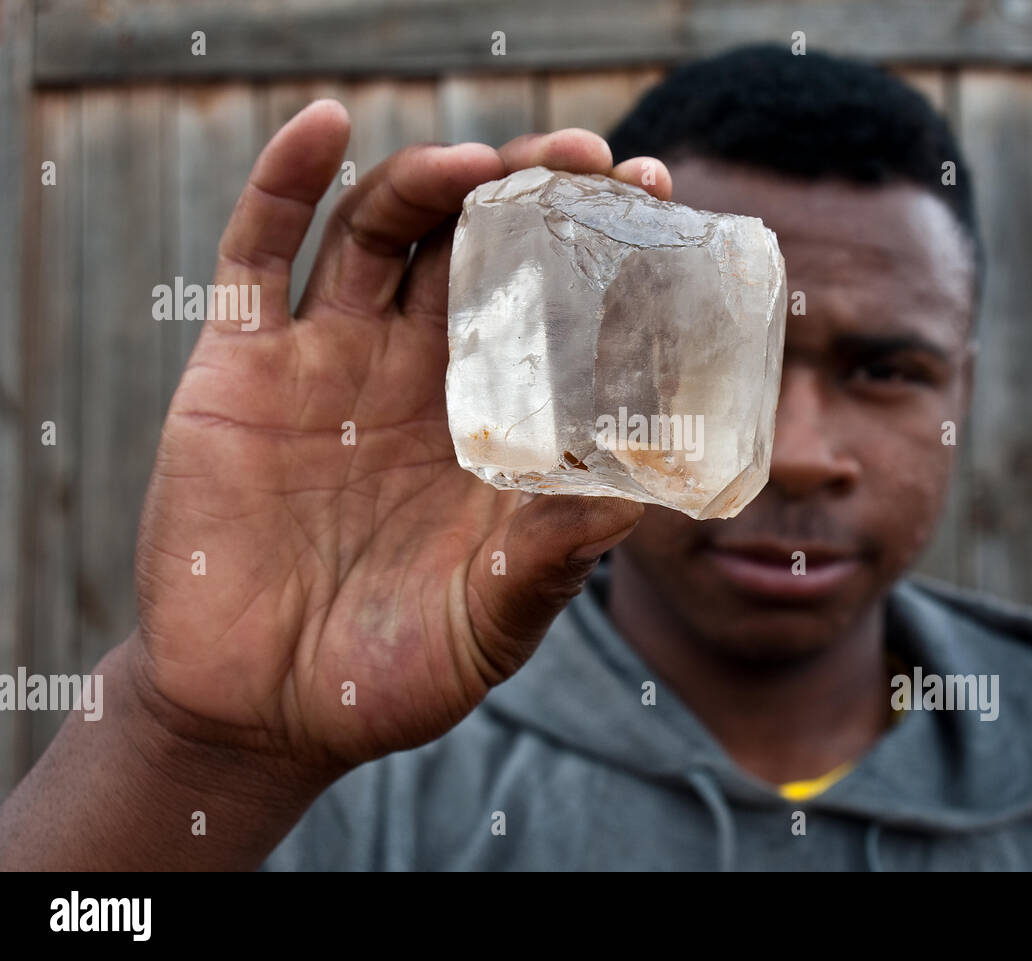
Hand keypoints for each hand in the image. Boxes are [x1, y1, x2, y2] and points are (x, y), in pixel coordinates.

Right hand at [132, 101, 671, 774]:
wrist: (264, 711)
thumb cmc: (394, 671)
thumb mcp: (491, 621)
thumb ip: (552, 562)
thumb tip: (638, 499)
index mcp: (488, 419)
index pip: (550, 301)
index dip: (596, 242)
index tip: (651, 194)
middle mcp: (415, 372)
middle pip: (473, 241)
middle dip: (529, 187)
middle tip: (586, 158)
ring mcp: (328, 358)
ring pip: (381, 230)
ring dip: (430, 178)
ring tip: (483, 165)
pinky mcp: (240, 367)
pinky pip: (256, 252)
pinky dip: (284, 180)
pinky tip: (324, 126)